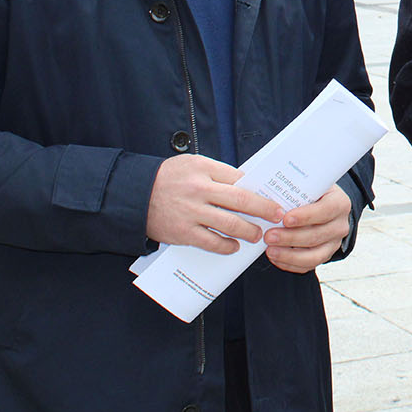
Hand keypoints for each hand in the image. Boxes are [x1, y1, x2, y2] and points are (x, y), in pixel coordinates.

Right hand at [146, 155, 283, 253]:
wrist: (133, 195)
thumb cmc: (166, 178)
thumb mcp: (191, 164)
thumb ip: (216, 173)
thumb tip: (245, 184)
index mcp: (204, 169)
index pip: (240, 178)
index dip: (259, 189)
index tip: (273, 196)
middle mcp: (200, 189)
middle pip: (242, 200)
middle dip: (265, 209)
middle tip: (279, 216)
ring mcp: (192, 212)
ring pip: (231, 224)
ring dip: (249, 231)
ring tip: (258, 235)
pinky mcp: (183, 232)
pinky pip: (212, 242)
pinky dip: (227, 246)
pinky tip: (234, 246)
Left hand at [264, 185, 351, 273]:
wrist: (322, 205)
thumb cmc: (311, 193)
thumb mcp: (310, 185)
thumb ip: (297, 188)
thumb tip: (271, 193)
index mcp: (340, 203)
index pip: (327, 210)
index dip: (306, 216)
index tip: (285, 219)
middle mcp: (340, 225)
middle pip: (317, 235)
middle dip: (291, 238)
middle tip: (269, 236)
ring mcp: (334, 243)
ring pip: (314, 255)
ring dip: (289, 255)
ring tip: (269, 251)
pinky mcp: (325, 256)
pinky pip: (308, 266)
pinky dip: (290, 264)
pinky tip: (276, 258)